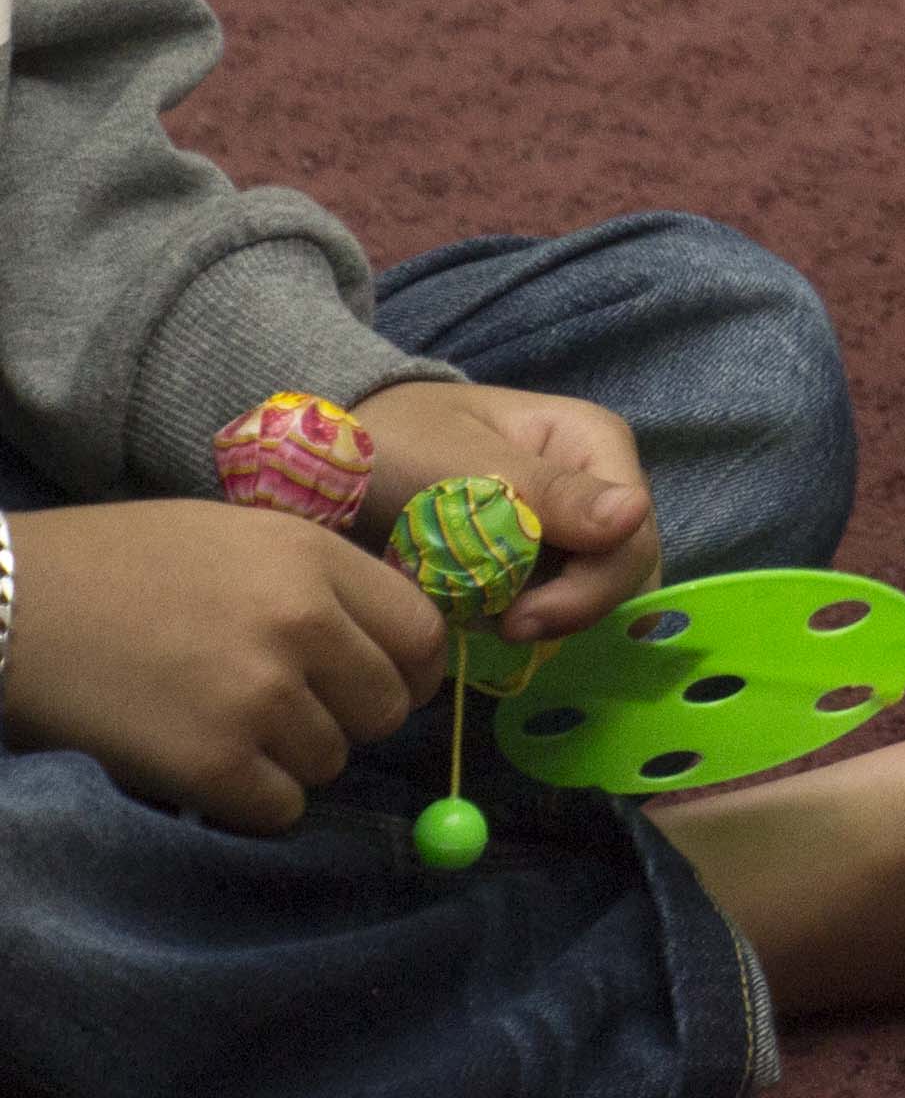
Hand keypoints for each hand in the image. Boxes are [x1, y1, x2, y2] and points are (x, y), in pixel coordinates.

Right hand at [0, 499, 443, 829]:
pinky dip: (251, 803)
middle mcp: (302, 622)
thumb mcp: (242, 538)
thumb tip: (390, 645)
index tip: (392, 687)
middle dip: (351, 720)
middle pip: (388, 707)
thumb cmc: (122, 565)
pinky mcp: (209, 761)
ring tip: (228, 731)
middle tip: (294, 716)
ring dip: (292, 761)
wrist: (15, 605)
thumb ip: (320, 583)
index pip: (422, 633)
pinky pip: (279, 808)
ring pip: (332, 762)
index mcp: (315, 558)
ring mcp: (258, 694)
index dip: (414, 672)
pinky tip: (207, 770)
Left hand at [346, 380, 665, 639]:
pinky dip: (527, 617)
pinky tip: (483, 614)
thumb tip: (634, 514)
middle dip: (570, 607)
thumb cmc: (398, 444)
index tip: (516, 621)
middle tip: (500, 629)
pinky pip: (561, 599)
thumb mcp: (459, 463)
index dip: (590, 588)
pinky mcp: (545, 557)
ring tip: (482, 616)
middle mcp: (599, 484)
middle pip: (624, 567)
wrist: (341, 464)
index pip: (632, 534)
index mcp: (594, 443)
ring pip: (598, 589)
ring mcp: (574, 523)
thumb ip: (542, 491)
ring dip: (548, 614)